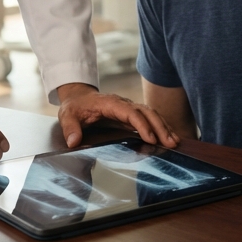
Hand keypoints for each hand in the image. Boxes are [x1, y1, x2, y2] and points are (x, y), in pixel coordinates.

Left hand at [56, 83, 178, 148]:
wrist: (79, 98)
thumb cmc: (75, 107)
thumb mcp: (67, 115)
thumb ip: (70, 128)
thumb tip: (74, 141)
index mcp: (110, 104)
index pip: (130, 113)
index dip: (141, 125)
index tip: (151, 139)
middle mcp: (123, 104)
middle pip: (146, 112)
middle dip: (159, 126)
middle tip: (170, 143)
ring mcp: (129, 109)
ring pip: (151, 114)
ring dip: (164, 127)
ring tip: (175, 142)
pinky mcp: (132, 115)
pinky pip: (149, 119)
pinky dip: (161, 127)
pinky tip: (170, 138)